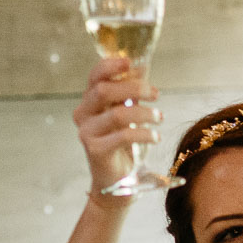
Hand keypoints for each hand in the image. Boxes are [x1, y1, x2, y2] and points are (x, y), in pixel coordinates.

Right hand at [73, 56, 162, 196]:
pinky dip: (144, 133)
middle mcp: (83, 113)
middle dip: (135, 88)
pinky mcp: (95, 149)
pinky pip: (123, 135)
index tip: (131, 63)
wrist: (117, 179)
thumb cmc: (123, 143)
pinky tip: (155, 136)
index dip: (111, 66)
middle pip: (104, 90)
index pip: (95, 75)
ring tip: (159, 118)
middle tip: (156, 94)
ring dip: (144, 113)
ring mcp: (86, 132)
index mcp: (90, 100)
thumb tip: (141, 65)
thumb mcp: (128, 112)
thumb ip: (131, 91)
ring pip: (117, 114)